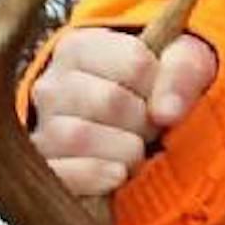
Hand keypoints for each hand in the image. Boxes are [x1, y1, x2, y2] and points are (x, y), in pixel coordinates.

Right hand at [29, 25, 219, 198]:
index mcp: (78, 49)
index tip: (159, 93)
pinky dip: (94, 175)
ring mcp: (43, 128)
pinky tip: (117, 174)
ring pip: (79, 136)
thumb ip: (181, 73)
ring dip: (124, 151)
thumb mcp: (176, 65)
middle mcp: (52, 85)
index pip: (135, 62)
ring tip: (135, 151)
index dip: (160, 84)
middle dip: (144, 121)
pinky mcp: (45, 169)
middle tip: (149, 128)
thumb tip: (167, 113)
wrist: (130, 128)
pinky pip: (60, 173)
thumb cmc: (150, 91)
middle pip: (109, 101)